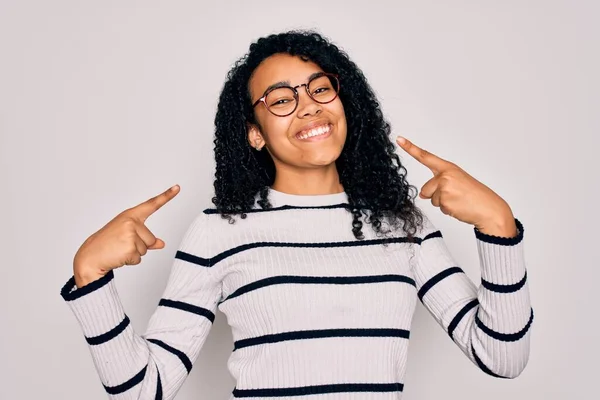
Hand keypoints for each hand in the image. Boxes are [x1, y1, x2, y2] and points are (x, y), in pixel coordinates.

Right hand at [73, 185, 180, 286]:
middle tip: (121, 244)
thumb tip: (161, 244)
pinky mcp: (129, 248)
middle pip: (151, 239)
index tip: (177, 187)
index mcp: (130, 216)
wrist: (90, 256)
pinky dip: (130, 261)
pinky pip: (139, 259)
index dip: (166, 196)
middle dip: (139, 246)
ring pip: (146, 250)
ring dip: (134, 254)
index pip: (152, 204)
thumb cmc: (107, 244)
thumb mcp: (127, 236)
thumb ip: (146, 239)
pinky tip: (118, 256)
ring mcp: (130, 234)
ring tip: (118, 249)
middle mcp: (131, 222)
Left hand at [396, 136, 515, 235]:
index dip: (411, 148)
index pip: (426, 156)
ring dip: (443, 203)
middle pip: (425, 189)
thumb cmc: (475, 195)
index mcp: (449, 168)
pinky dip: (448, 210)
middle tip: (456, 195)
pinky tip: (459, 207)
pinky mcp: (445, 202)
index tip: (399, 139)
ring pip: (431, 200)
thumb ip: (438, 184)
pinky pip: (439, 208)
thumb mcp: (457, 183)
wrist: (490, 209)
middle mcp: (445, 176)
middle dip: (436, 196)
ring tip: (459, 200)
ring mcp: (445, 188)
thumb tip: (422, 195)